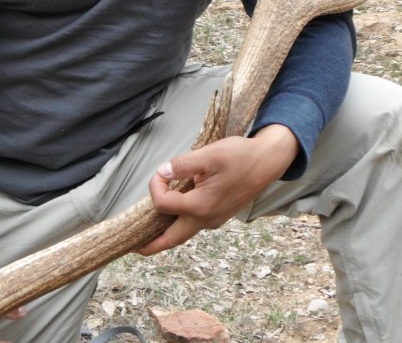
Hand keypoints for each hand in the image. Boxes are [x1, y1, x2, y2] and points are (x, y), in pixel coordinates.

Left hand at [138, 124, 297, 255]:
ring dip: (166, 234)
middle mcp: (206, 219)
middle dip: (152, 245)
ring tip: (149, 232)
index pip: (163, 204)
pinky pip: (194, 225)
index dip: (155, 187)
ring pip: (184, 233)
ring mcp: (214, 220)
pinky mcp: (219, 216)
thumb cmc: (240, 156)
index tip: (161, 172)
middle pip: (172, 239)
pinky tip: (174, 213)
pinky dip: (180, 224)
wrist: (267, 162)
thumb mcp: (209, 155)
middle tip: (134, 247)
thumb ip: (183, 165)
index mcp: (201, 206)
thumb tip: (163, 172)